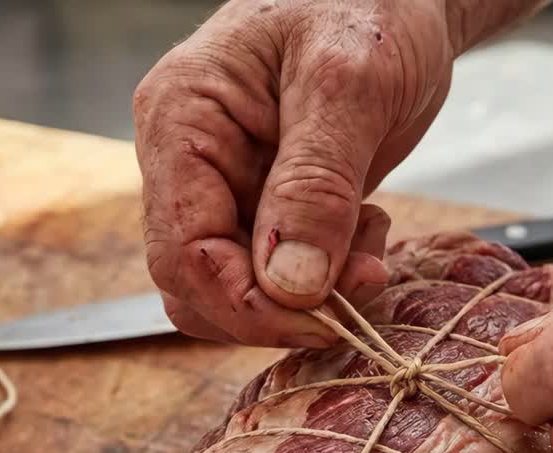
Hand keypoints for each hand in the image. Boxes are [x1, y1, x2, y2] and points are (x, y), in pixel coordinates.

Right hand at [134, 0, 459, 346]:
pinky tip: (368, 235)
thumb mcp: (349, 84)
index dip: (245, 305)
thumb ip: (317, 185)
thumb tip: (288, 285)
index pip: (181, 251)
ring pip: (241, 287)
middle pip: (200, 283)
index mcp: (181, 120)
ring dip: (310, 297)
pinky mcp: (269, 203)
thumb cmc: (369, 5)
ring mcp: (228, 185)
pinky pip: (281, 272)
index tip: (319, 320)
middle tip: (361, 284)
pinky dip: (329, 277)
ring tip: (371, 250)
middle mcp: (190, 161)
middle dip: (281, 306)